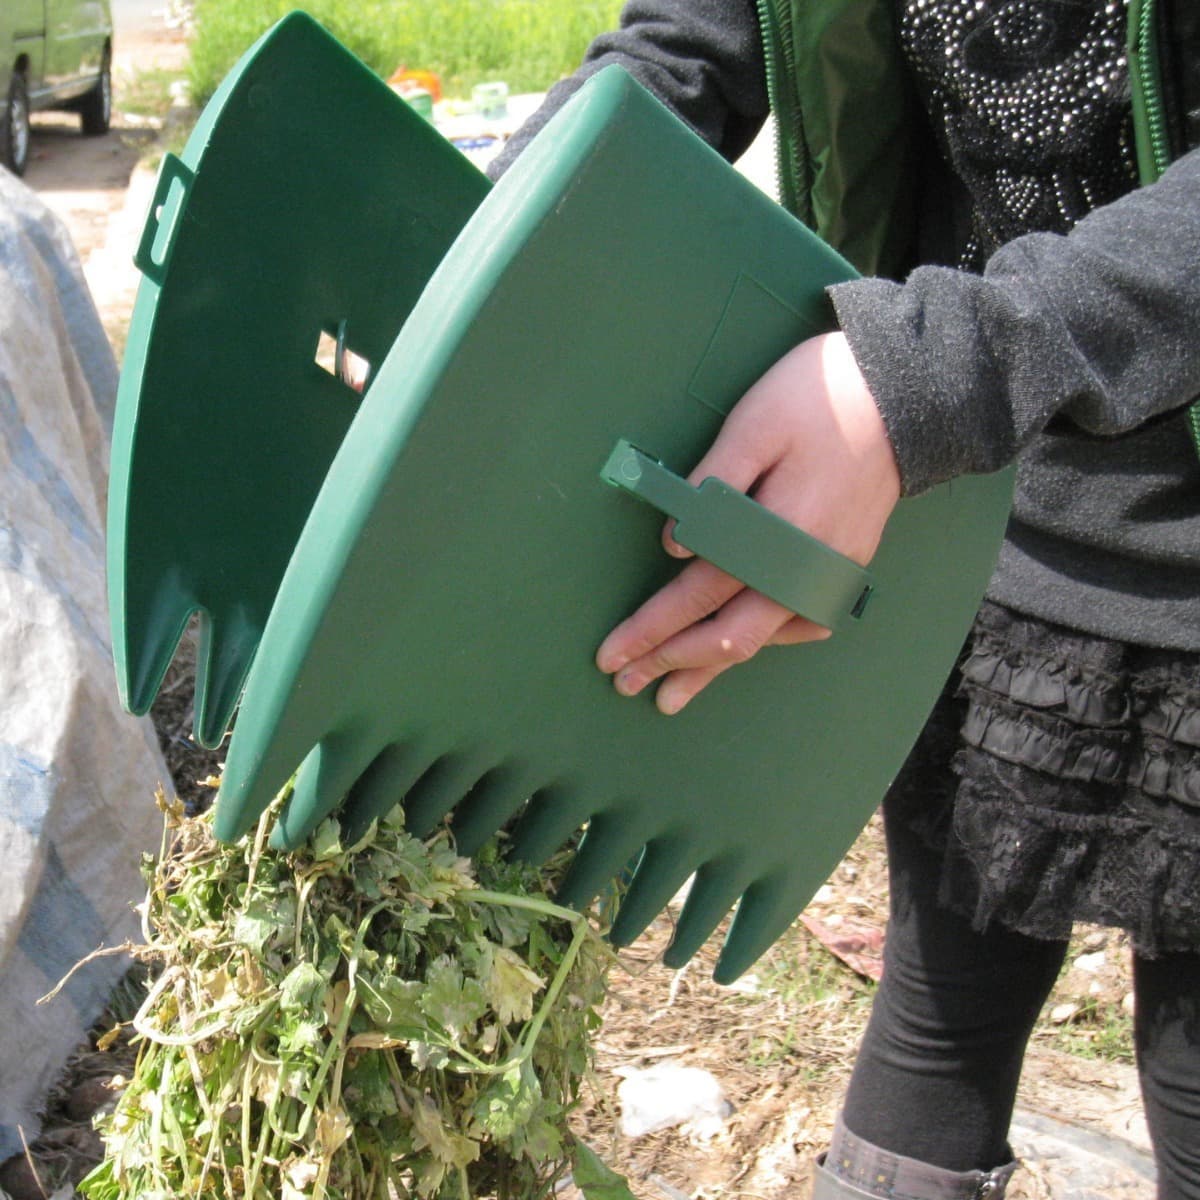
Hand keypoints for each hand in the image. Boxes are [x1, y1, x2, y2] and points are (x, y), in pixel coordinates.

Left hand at [595, 332, 900, 713]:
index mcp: (777, 533)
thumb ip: (711, 485)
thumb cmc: (816, 398)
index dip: (652, 628)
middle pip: (730, 636)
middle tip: (626, 684)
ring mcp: (831, 573)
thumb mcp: (752, 425)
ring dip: (714, 665)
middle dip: (673, 662)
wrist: (903, 395)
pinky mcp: (846, 567)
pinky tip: (744, 646)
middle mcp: (806, 568)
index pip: (700, 595)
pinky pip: (800, 622)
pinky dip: (766, 640)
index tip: (612, 656)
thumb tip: (674, 545)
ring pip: (765, 639)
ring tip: (673, 691)